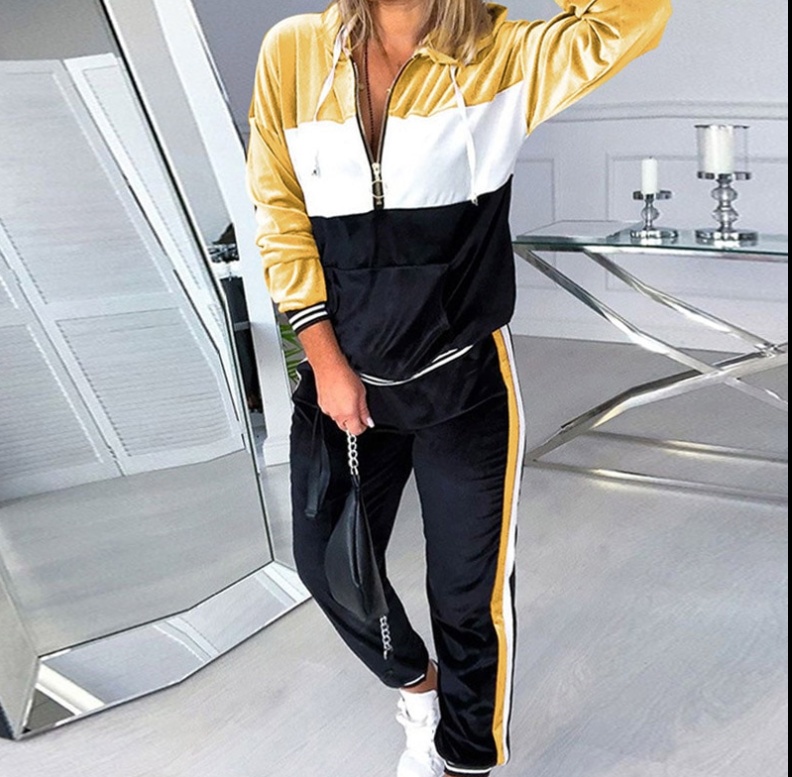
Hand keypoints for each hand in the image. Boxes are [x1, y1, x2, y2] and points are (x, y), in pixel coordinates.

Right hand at [296, 319, 374, 434]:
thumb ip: (365, 411)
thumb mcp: (362, 394)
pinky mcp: (321, 404)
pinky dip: (336, 408)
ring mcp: (328, 410)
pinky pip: (331, 411)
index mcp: (348, 414)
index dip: (363, 427)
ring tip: (347, 400)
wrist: (329, 367)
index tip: (365, 421)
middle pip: (346, 427)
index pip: (356, 431)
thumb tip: (368, 421)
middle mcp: (336, 415)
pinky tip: (339, 397)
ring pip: (338, 419)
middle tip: (357, 409)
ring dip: (344, 414)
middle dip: (353, 421)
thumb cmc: (345, 377)